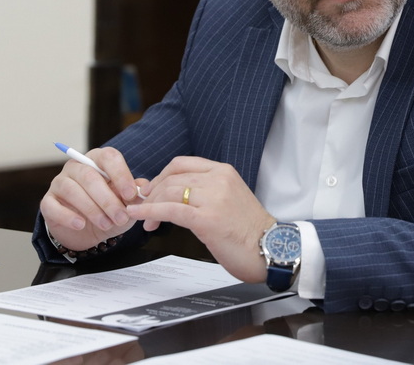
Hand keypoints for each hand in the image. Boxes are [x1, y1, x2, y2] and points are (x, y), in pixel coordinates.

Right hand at [40, 147, 148, 252]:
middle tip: (121, 217)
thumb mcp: (126, 202)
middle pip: (90, 176)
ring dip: (92, 209)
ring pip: (72, 190)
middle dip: (108, 199)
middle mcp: (77, 167)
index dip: (121, 175)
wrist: (88, 231)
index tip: (131, 194)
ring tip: (106, 224)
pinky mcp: (48, 201)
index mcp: (98, 160)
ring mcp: (59, 182)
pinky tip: (80, 224)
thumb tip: (144, 188)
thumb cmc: (110, 209)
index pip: (109, 157)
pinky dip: (68, 216)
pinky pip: (53, 206)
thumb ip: (135, 194)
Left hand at [125, 156, 274, 283]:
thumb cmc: (250, 231)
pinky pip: (171, 211)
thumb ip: (204, 193)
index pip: (182, 164)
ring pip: (169, 192)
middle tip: (144, 209)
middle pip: (172, 177)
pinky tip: (142, 218)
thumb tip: (173, 194)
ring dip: (150, 207)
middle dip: (152, 194)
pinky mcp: (207, 218)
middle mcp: (218, 180)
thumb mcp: (228, 200)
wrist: (271, 249)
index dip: (160, 176)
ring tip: (146, 222)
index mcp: (223, 172)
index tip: (151, 190)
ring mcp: (213, 198)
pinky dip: (151, 213)